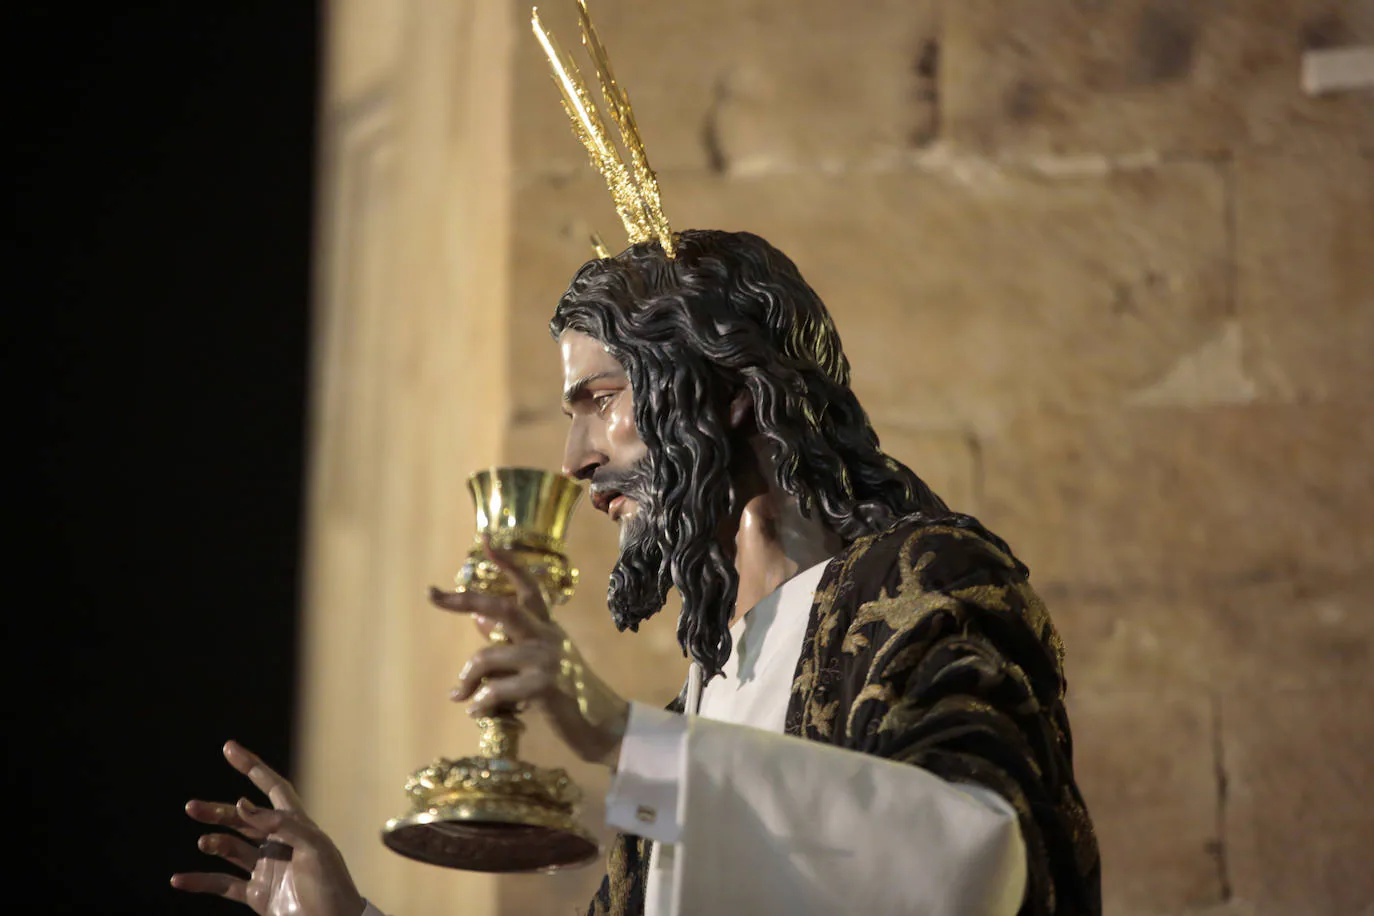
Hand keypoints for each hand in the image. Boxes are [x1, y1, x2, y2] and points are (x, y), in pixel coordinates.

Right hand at [172, 741, 365, 915]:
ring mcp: (267, 868)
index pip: (273, 788)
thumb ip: (280, 824)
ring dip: (213, 842)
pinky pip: (222, 884)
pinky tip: (179, 879)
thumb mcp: (313, 848)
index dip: (253, 767)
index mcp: (297, 825)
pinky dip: (200, 881)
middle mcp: (280, 843)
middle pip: (244, 818)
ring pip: (232, 848)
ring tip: (204, 843)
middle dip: (219, 811)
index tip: (230, 748)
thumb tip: (241, 804)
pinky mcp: (258, 894)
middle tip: (192, 807)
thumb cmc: (331, 885)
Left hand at [431, 540, 629, 766]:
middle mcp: (547, 636)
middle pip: (502, 608)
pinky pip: (495, 690)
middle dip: (464, 600)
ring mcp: (546, 660)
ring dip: (467, 680)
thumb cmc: (567, 693)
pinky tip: (478, 711)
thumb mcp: (539, 661)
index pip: (528, 587)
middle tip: (434, 595)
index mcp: (546, 626)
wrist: (602, 724)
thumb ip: (511, 641)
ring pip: (487, 657)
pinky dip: (479, 703)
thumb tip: (478, 619)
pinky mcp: (544, 687)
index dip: (508, 563)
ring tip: (461, 696)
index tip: (486, 541)